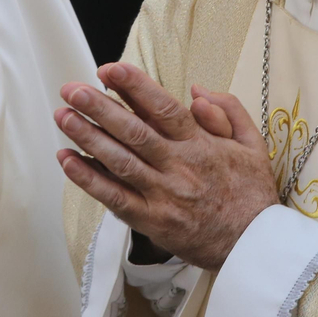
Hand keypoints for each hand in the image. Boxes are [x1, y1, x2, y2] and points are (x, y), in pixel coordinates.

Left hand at [55, 63, 279, 270]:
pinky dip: (89, 180)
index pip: (165, 109)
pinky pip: (115, 198)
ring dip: (88, 138)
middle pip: (134, 132)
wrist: (254, 246)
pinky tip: (67, 161)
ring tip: (63, 116)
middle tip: (72, 89)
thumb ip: (228, 110)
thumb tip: (196, 91)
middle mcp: (179, 167)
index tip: (110, 69)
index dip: (135, 87)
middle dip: (100, 108)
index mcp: (201, 145)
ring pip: (120, 162)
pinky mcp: (152, 221)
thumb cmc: (250, 193)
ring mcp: (163, 195)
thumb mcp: (252, 144)